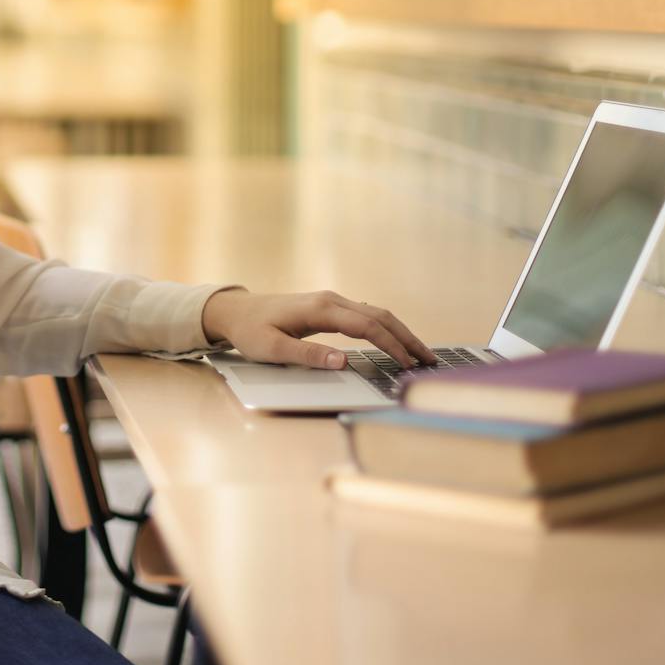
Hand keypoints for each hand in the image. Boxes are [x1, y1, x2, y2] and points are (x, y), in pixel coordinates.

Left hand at [200, 288, 437, 370]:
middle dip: (407, 338)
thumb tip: (342, 361)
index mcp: (320, 309)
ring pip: (376, 313)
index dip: (391, 345)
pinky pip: (365, 315)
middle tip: (430, 360)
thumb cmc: (251, 330)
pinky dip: (386, 328)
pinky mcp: (329, 307)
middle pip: (379, 316)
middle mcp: (330, 301)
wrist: (235, 311)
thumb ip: (308, 355)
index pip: (367, 327)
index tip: (408, 364)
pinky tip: (395, 341)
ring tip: (420, 353)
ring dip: (400, 332)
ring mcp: (331, 302)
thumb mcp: (272, 348)